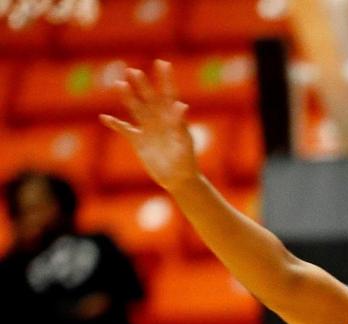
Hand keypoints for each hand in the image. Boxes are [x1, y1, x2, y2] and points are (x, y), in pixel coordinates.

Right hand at [100, 61, 199, 193]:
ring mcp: (147, 129)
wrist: (178, 179)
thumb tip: (181, 105)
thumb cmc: (186, 161)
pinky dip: (114, 124)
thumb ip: (180, 124)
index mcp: (173, 119)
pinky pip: (124, 129)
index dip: (166, 80)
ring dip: (127, 97)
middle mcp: (159, 120)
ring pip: (135, 109)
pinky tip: (104, 118)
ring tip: (120, 85)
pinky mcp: (138, 141)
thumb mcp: (185, 143)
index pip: (169, 95)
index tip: (163, 63)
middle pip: (149, 99)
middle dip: (141, 85)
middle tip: (133, 71)